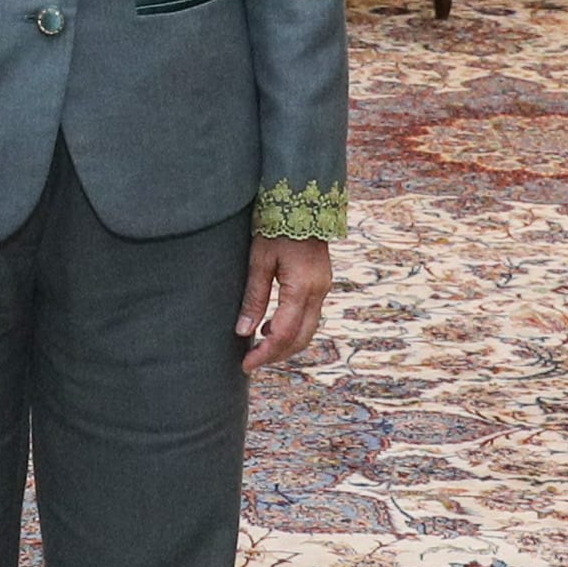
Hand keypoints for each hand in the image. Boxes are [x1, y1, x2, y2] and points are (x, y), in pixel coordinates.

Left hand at [235, 238, 330, 368]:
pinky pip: (310, 315)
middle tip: (251, 361)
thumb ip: (254, 298)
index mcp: (301, 288)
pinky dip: (293, 328)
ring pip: (309, 329)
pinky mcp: (321, 283)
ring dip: (286, 343)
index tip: (246, 365)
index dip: (265, 354)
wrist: (304, 201)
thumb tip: (243, 331)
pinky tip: (272, 325)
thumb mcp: (259, 261)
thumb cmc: (277, 226)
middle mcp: (318, 292)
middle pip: (301, 338)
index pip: (284, 335)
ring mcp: (323, 287)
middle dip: (277, 355)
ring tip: (259, 345)